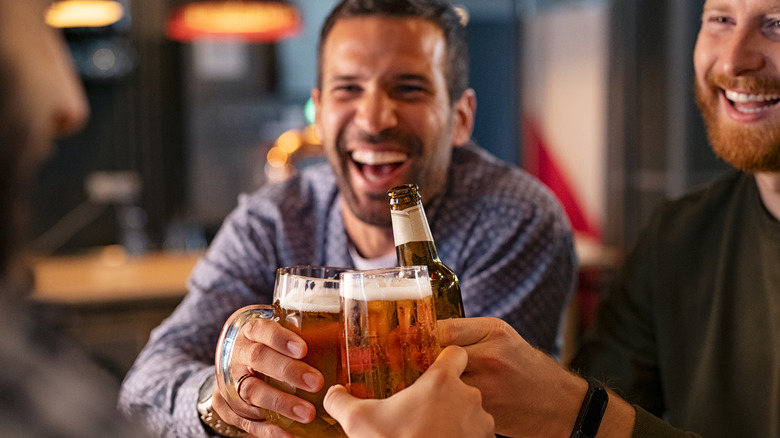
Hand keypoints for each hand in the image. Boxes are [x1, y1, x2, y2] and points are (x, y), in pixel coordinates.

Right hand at [213, 307, 323, 436]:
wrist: (232, 360)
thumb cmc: (266, 344)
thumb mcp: (277, 332)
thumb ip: (302, 335)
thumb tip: (342, 337)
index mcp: (250, 331)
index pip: (262, 329)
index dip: (281, 339)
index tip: (303, 349)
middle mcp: (236, 354)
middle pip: (259, 359)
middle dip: (288, 371)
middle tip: (316, 382)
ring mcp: (228, 381)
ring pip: (252, 392)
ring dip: (281, 403)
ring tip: (308, 413)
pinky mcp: (227, 407)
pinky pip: (246, 421)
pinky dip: (269, 430)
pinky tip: (289, 434)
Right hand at [323, 345, 493, 437]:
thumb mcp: (360, 422)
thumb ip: (342, 401)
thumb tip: (333, 394)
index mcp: (441, 382)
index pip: (456, 353)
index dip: (444, 358)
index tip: (431, 370)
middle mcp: (468, 397)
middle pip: (461, 384)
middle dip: (446, 395)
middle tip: (424, 409)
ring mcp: (481, 422)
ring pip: (471, 409)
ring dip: (457, 416)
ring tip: (433, 429)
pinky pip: (477, 431)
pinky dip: (464, 435)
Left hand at [437, 317, 585, 436]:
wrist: (558, 403)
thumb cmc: (527, 366)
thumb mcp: (503, 336)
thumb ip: (469, 332)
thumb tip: (430, 333)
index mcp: (493, 332)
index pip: (442, 329)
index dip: (428, 337)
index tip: (422, 343)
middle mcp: (490, 357)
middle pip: (439, 357)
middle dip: (431, 362)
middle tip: (427, 366)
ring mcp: (487, 386)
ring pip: (444, 383)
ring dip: (439, 384)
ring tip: (443, 384)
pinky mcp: (485, 411)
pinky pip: (455, 403)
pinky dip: (451, 401)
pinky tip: (456, 400)